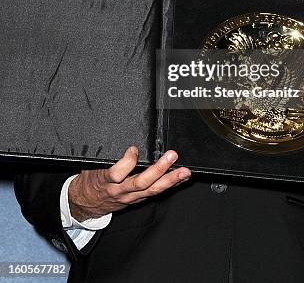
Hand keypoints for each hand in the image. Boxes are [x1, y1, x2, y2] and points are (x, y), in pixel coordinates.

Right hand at [68, 146, 190, 221]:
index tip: (133, 149)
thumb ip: (103, 154)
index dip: (126, 162)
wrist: (85, 203)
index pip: (116, 173)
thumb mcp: (91, 164)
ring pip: (151, 190)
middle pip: (140, 182)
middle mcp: (119, 190)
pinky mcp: (137, 199)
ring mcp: (130, 197)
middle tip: (171, 156)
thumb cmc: (90, 180)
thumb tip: (112, 133)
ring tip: (184, 171)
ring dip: (170, 180)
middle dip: (158, 170)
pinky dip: (169, 185)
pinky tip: (181, 178)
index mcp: (105, 180)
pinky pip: (154, 193)